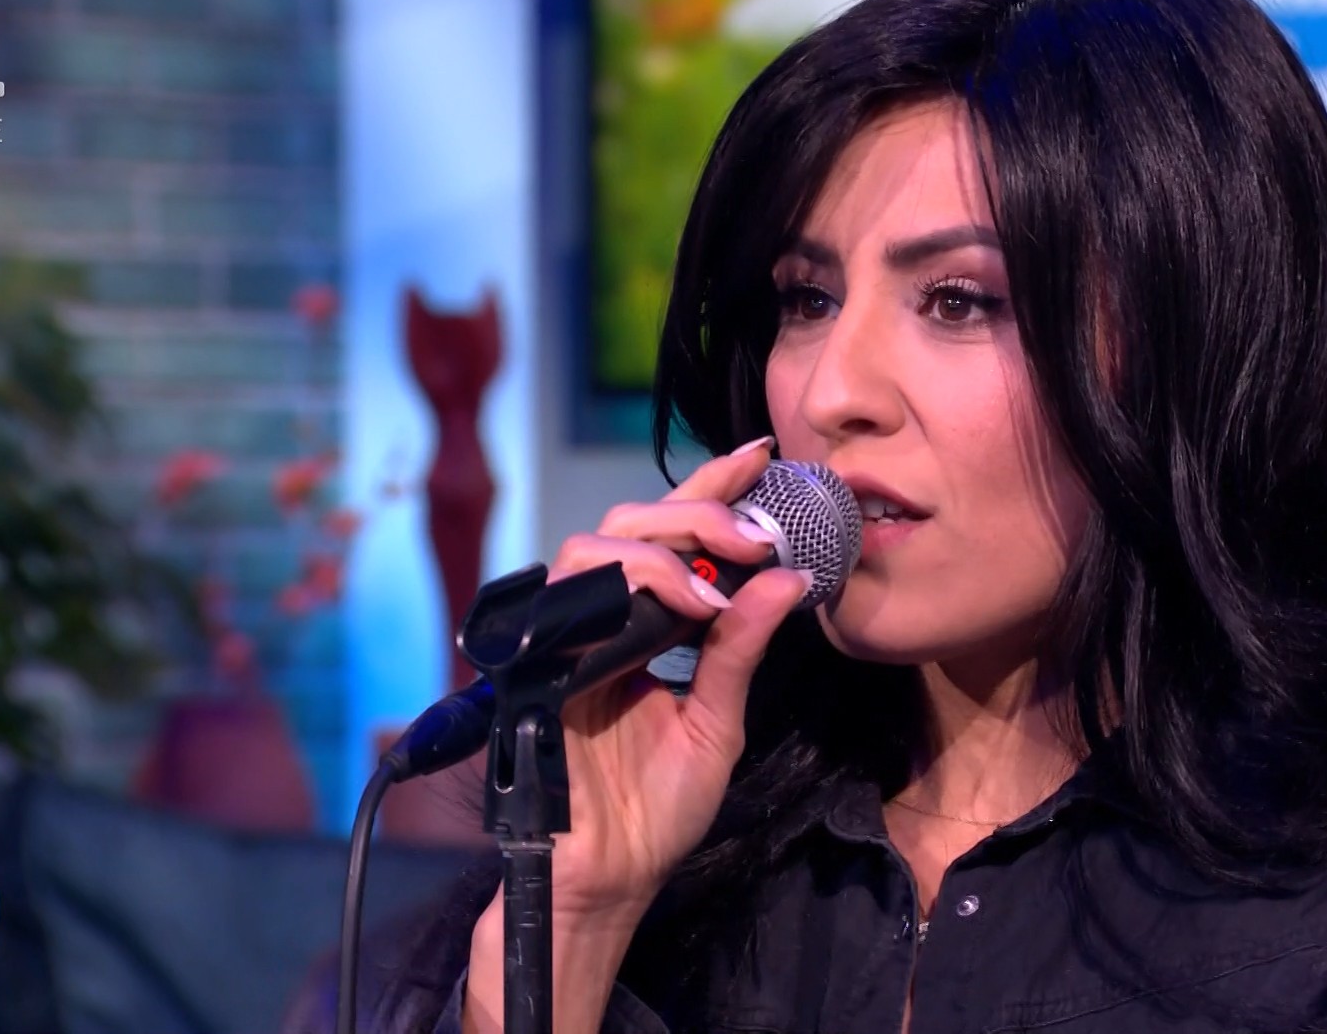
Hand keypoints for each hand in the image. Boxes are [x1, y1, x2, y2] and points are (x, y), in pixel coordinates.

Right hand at [535, 436, 809, 920]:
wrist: (609, 875)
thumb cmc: (658, 809)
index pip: (672, 537)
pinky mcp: (540, 662)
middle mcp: (601, 620)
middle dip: (696, 513)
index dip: (709, 487)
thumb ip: (741, 650)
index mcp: (644, 625)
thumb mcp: (718, 720)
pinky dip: (631, 588)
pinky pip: (571, 599)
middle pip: (629, 524)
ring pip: (593, 546)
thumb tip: (786, 581)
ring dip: (663, 549)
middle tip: (754, 535)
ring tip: (718, 583)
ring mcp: (565, 638)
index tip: (760, 452)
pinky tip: (686, 606)